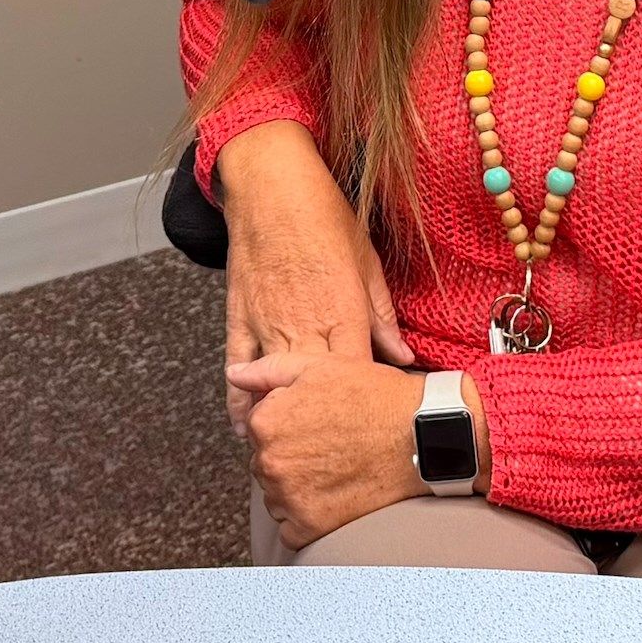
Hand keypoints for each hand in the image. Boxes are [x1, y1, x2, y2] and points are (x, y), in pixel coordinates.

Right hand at [216, 124, 413, 436]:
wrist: (269, 183)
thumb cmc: (322, 214)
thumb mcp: (366, 259)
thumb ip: (382, 315)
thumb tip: (404, 358)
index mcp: (342, 315)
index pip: (357, 381)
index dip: (367, 411)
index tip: (378, 430)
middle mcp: (303, 328)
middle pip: (314, 396)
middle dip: (324, 429)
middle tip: (335, 459)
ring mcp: (266, 327)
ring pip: (272, 391)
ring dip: (282, 423)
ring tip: (292, 454)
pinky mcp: (238, 320)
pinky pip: (237, 371)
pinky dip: (239, 400)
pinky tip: (246, 427)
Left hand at [232, 351, 431, 549]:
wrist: (421, 434)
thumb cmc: (373, 396)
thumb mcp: (318, 366)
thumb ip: (267, 371)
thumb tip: (234, 375)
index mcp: (265, 422)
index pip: (258, 430)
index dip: (287, 423)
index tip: (313, 424)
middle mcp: (270, 461)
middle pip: (265, 464)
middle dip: (289, 456)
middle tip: (327, 447)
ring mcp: (289, 496)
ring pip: (277, 496)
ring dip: (296, 488)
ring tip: (333, 470)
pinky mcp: (311, 526)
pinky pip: (292, 529)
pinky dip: (306, 518)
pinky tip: (331, 498)